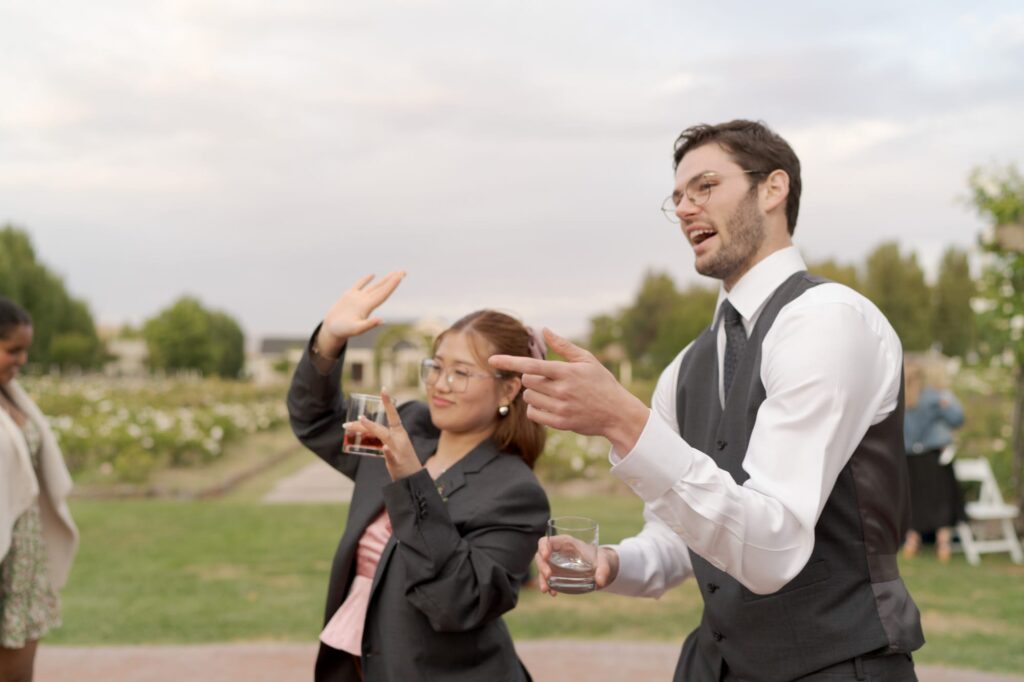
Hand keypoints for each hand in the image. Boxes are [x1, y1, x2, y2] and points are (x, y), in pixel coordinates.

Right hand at [317, 272, 404, 356]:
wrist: (332, 331)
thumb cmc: (343, 331)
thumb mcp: (356, 329)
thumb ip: (368, 325)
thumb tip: (381, 320)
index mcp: (368, 307)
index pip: (383, 293)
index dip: (392, 285)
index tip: (400, 276)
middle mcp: (365, 301)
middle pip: (382, 288)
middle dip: (393, 280)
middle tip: (404, 271)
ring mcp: (358, 298)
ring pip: (374, 286)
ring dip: (385, 280)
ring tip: (395, 273)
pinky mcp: (349, 296)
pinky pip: (359, 285)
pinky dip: (365, 280)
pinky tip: (372, 275)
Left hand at [348, 388, 420, 480]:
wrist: (414, 478)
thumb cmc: (402, 461)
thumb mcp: (392, 445)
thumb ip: (380, 437)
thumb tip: (363, 429)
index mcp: (399, 433)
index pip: (392, 414)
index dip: (388, 402)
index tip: (383, 389)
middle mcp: (399, 438)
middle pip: (380, 427)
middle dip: (364, 423)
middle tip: (347, 423)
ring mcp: (398, 450)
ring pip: (384, 436)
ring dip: (372, 427)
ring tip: (362, 420)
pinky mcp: (397, 462)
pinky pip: (392, 456)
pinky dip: (388, 452)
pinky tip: (384, 448)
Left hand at [489, 328, 649, 452]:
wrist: (617, 413)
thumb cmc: (601, 382)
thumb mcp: (587, 360)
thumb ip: (563, 346)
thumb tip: (544, 330)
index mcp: (567, 372)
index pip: (532, 365)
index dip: (509, 361)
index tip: (491, 360)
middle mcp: (562, 390)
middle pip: (527, 381)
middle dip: (532, 378)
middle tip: (549, 380)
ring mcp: (560, 408)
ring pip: (529, 398)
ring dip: (534, 394)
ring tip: (552, 393)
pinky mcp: (560, 423)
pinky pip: (533, 414)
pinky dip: (536, 409)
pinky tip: (550, 405)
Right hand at [535, 537, 618, 595]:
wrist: (600, 568)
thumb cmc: (600, 559)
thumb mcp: (604, 562)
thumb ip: (603, 570)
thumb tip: (600, 582)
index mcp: (566, 543)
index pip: (548, 541)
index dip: (543, 547)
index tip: (546, 556)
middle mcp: (557, 552)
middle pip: (541, 555)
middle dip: (542, 566)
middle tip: (548, 576)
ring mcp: (555, 563)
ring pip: (542, 568)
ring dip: (541, 579)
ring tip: (546, 590)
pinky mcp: (556, 573)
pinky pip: (547, 578)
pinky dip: (548, 585)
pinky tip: (553, 593)